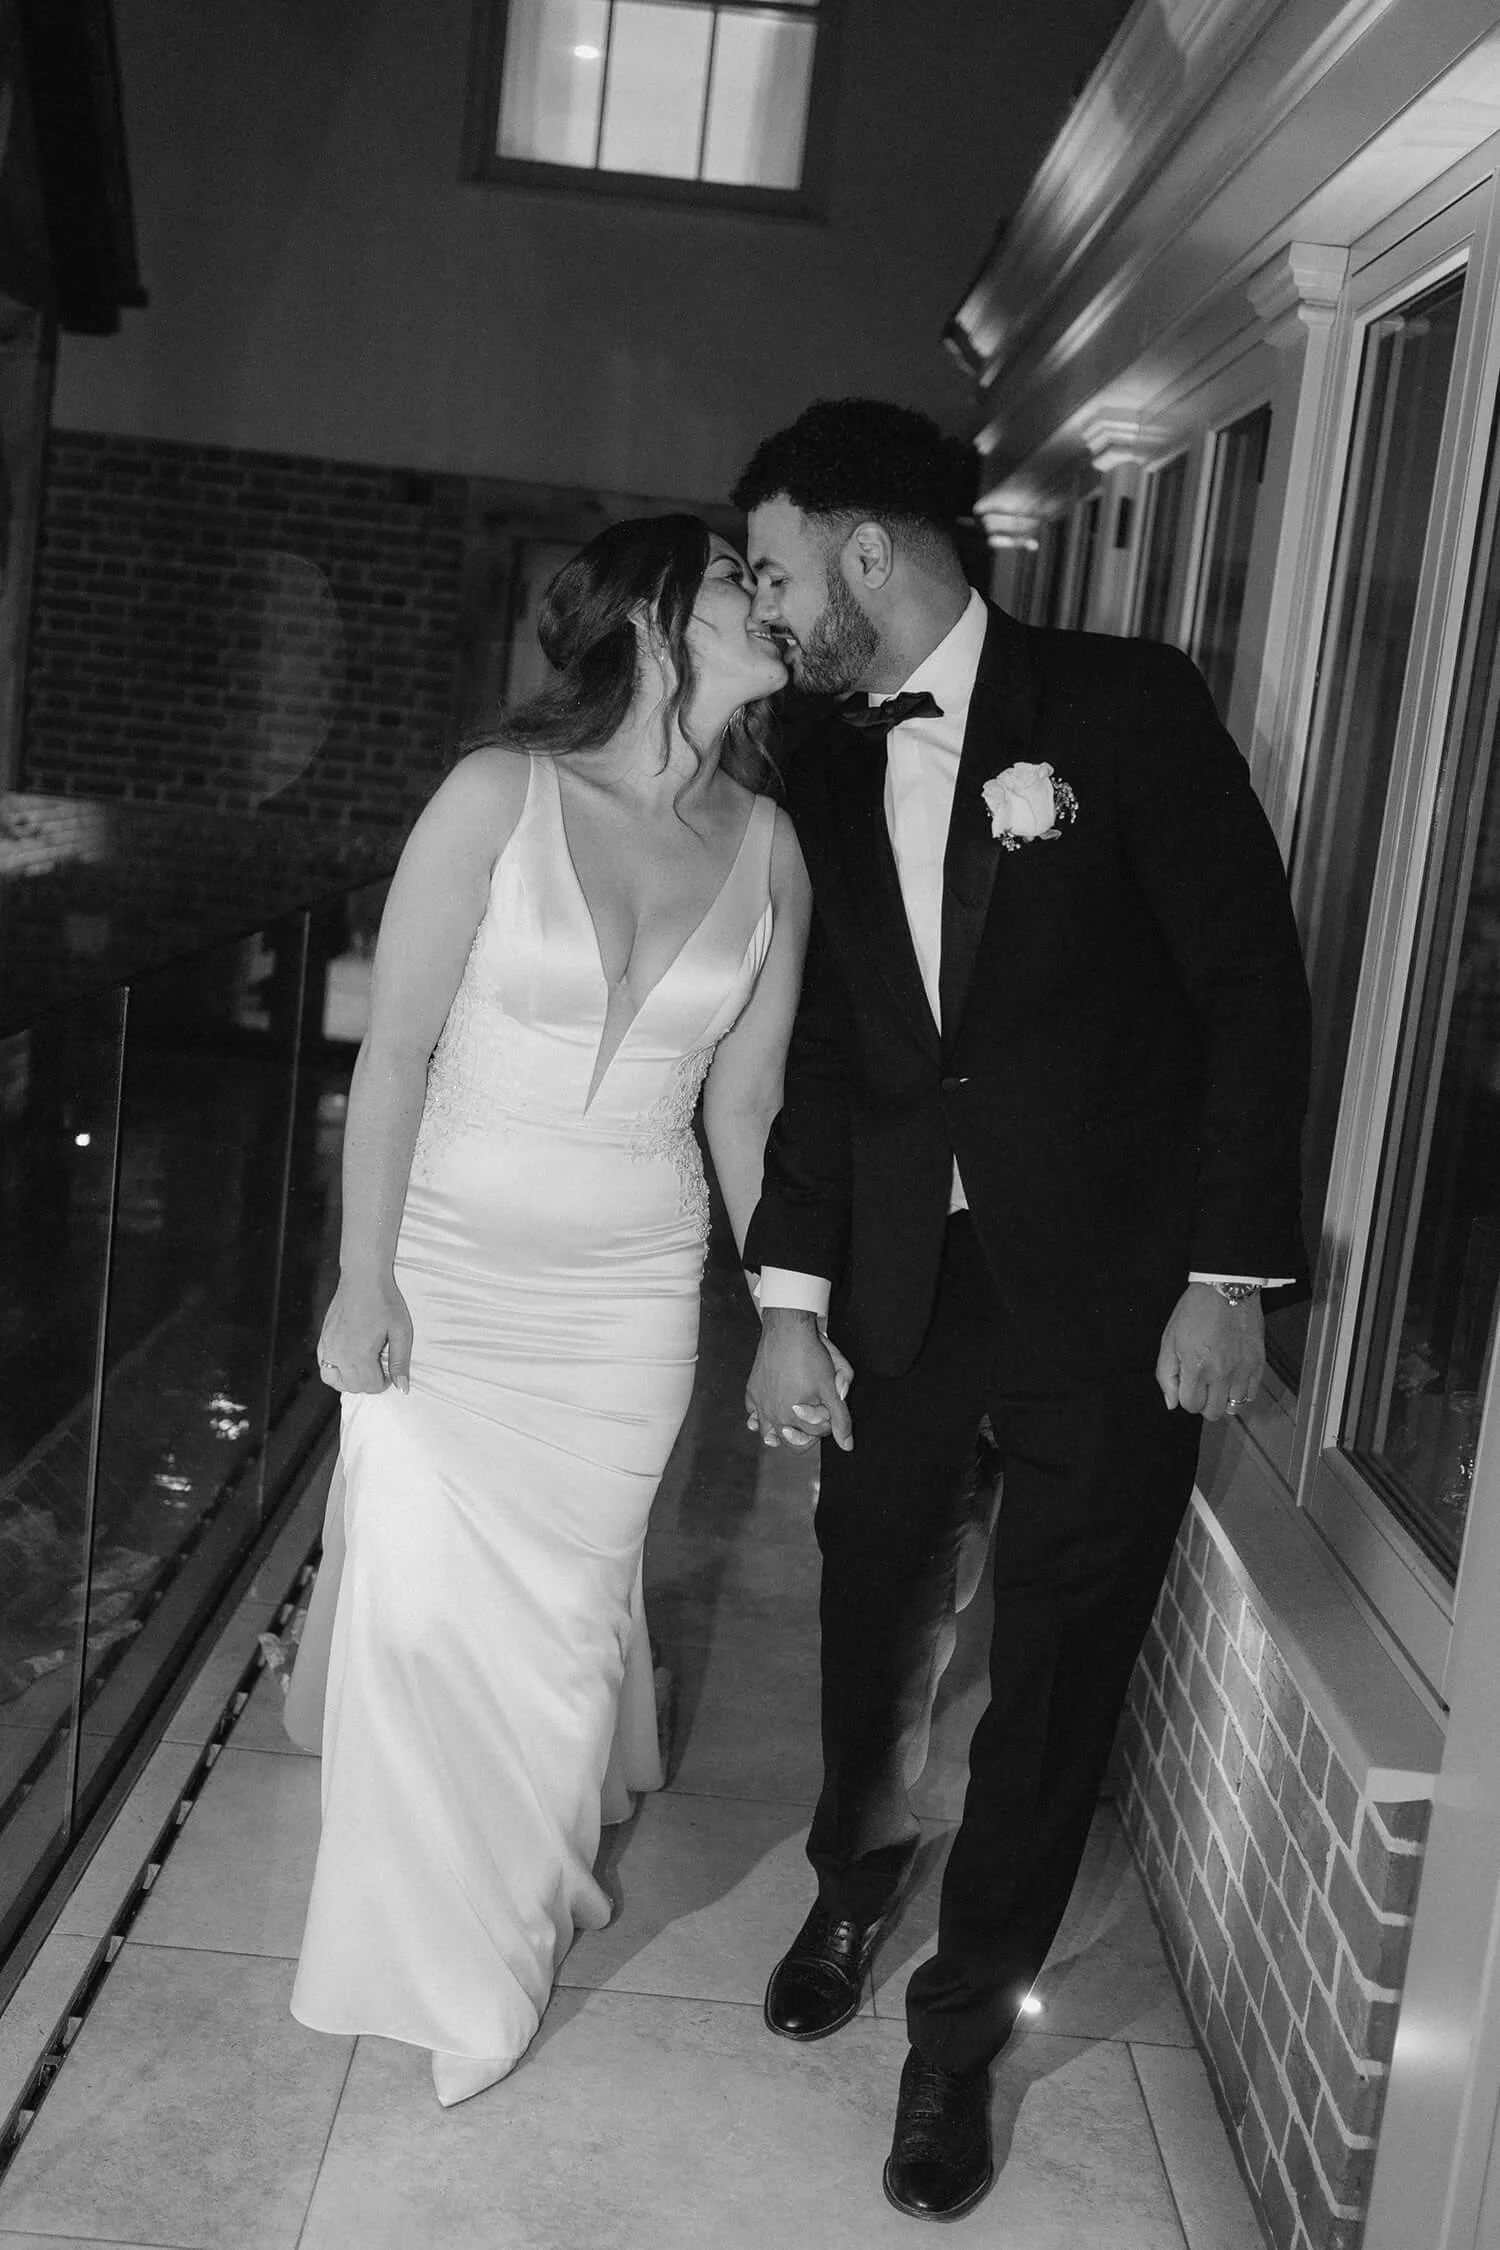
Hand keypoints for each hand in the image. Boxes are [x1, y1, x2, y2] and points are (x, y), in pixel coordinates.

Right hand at [317, 1273, 412, 1394]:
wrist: (363, 1277)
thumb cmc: (384, 1301)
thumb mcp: (401, 1332)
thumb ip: (400, 1362)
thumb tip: (402, 1388)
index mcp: (359, 1355)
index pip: (370, 1386)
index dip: (384, 1382)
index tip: (390, 1370)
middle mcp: (339, 1354)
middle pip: (352, 1386)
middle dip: (368, 1382)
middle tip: (379, 1364)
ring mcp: (328, 1346)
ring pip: (333, 1380)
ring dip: (349, 1380)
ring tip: (363, 1366)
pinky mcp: (323, 1338)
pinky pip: (323, 1364)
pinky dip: (335, 1369)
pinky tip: (349, 1358)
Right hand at [746, 1307, 853, 1451]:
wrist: (787, 1330)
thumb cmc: (811, 1356)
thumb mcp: (832, 1388)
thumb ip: (841, 1419)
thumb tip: (847, 1445)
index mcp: (793, 1418)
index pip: (816, 1434)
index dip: (828, 1423)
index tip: (830, 1406)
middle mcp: (773, 1415)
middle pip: (792, 1440)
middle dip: (805, 1432)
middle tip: (814, 1414)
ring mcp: (759, 1404)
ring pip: (767, 1433)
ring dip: (780, 1432)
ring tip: (791, 1423)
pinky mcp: (752, 1391)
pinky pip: (752, 1413)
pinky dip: (759, 1416)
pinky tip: (771, 1409)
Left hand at [1156, 1283, 1262, 1420]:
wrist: (1226, 1289)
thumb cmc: (1195, 1311)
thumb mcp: (1169, 1339)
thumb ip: (1166, 1374)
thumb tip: (1171, 1402)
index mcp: (1196, 1367)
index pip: (1190, 1405)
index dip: (1185, 1398)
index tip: (1186, 1385)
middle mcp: (1220, 1373)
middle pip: (1213, 1412)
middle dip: (1203, 1404)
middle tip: (1202, 1386)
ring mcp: (1242, 1370)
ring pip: (1234, 1406)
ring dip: (1223, 1399)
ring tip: (1218, 1382)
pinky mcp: (1258, 1363)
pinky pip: (1251, 1393)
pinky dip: (1241, 1391)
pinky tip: (1233, 1377)